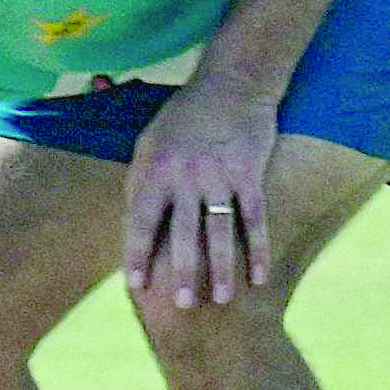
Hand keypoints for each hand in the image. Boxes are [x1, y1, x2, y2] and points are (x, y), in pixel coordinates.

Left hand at [124, 89, 285, 310]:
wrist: (230, 84)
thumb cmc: (182, 119)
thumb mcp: (149, 143)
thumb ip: (141, 184)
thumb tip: (130, 226)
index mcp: (155, 169)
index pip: (141, 220)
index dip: (137, 253)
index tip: (135, 285)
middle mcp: (186, 175)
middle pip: (183, 232)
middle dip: (182, 271)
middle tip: (181, 305)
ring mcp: (220, 175)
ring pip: (221, 231)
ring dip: (222, 268)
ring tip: (221, 300)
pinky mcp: (250, 173)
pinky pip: (256, 219)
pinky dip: (258, 250)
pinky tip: (258, 277)